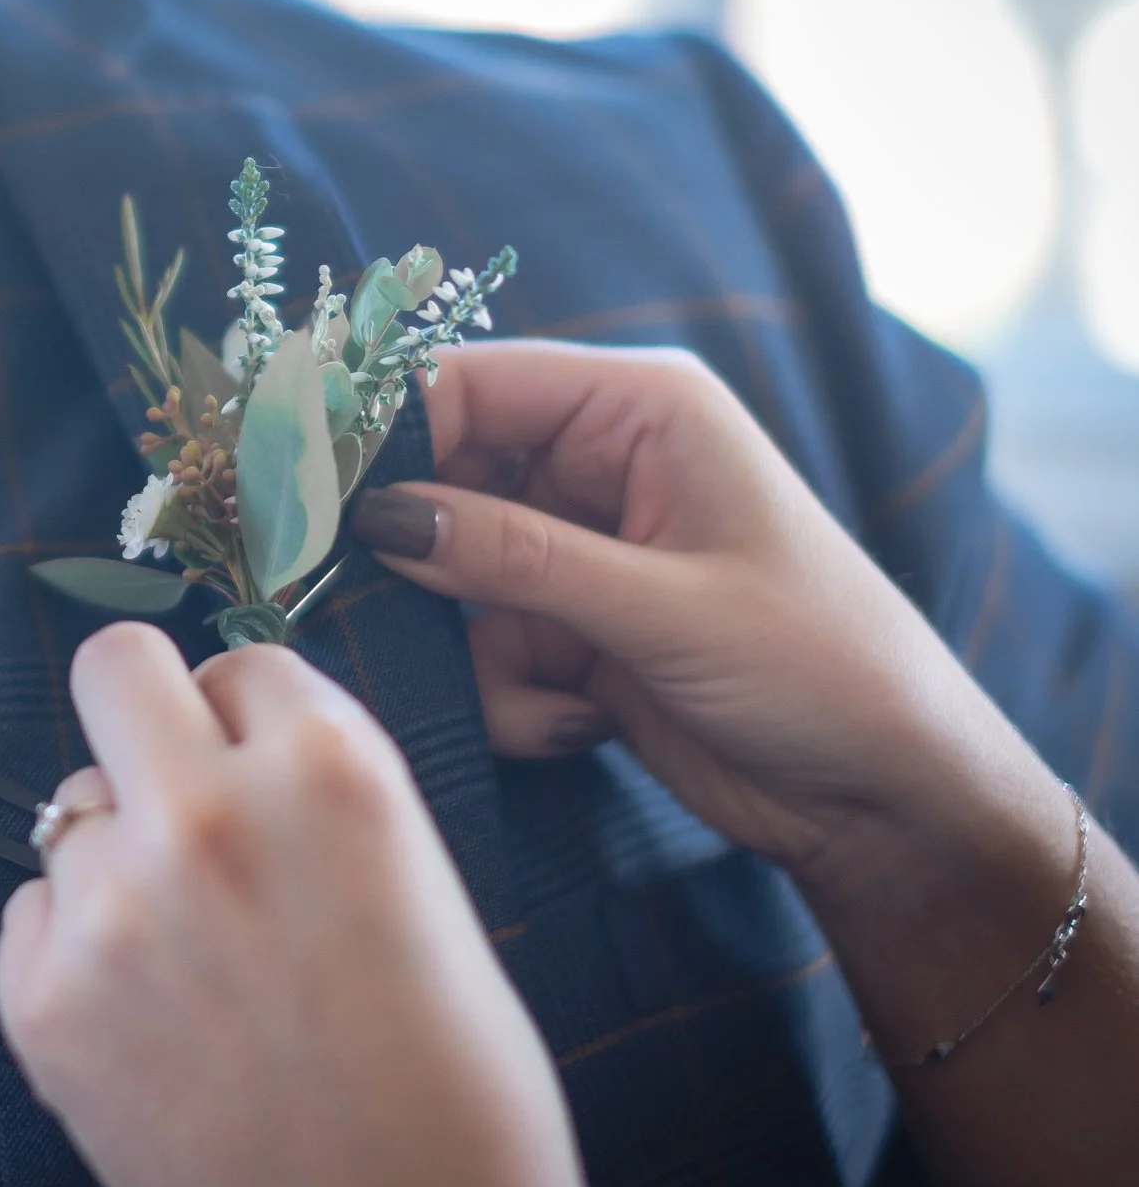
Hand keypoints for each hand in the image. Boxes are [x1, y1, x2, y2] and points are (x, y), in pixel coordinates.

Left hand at [0, 623, 610, 1186]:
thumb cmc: (447, 1094)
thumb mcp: (419, 883)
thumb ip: (314, 793)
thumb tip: (231, 746)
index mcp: (331, 768)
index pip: (239, 661)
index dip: (244, 722)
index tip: (251, 770)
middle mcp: (210, 813)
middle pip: (112, 667)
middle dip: (140, 719)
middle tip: (167, 789)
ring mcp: (113, 903)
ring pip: (69, 809)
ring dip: (114, 861)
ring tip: (189, 960)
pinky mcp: (43, 994)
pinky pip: (30, 914)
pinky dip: (73, 954)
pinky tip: (150, 1020)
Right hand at [348, 340, 1060, 895]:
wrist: (888, 803)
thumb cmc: (821, 670)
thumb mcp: (664, 608)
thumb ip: (514, 557)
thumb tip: (379, 518)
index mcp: (639, 409)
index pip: (468, 383)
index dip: (378, 430)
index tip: (300, 494)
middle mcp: (598, 465)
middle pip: (440, 481)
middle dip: (420, 561)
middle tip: (374, 612)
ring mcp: (579, 551)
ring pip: (448, 579)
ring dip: (478, 650)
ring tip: (556, 698)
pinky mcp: (569, 629)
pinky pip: (478, 647)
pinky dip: (509, 696)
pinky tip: (583, 726)